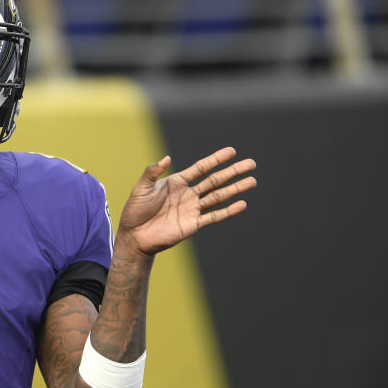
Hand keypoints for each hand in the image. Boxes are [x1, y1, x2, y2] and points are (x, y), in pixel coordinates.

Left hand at [116, 147, 256, 257]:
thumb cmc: (135, 211)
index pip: (201, 168)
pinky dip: (228, 211)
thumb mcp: (141, 188)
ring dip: (236, 189)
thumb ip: (152, 173)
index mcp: (177, 182)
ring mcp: (192, 209)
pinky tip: (242, 204)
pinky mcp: (193, 224)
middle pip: (215, 180)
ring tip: (252, 181)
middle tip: (252, 163)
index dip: (216, 159)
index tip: (232, 151)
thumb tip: (166, 158)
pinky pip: (214, 216)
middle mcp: (188, 194)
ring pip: (219, 196)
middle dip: (233, 172)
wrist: (134, 236)